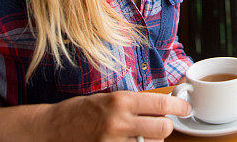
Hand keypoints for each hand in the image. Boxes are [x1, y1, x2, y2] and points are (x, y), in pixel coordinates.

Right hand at [38, 90, 191, 140]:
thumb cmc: (80, 111)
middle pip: (162, 128)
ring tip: (137, 135)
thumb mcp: (109, 98)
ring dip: (150, 141)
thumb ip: (134, 104)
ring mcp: (112, 141)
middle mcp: (119, 121)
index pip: (161, 103)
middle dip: (166, 127)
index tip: (186, 108)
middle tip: (160, 125)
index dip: (179, 106)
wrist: (51, 128)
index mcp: (121, 101)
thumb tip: (162, 108)